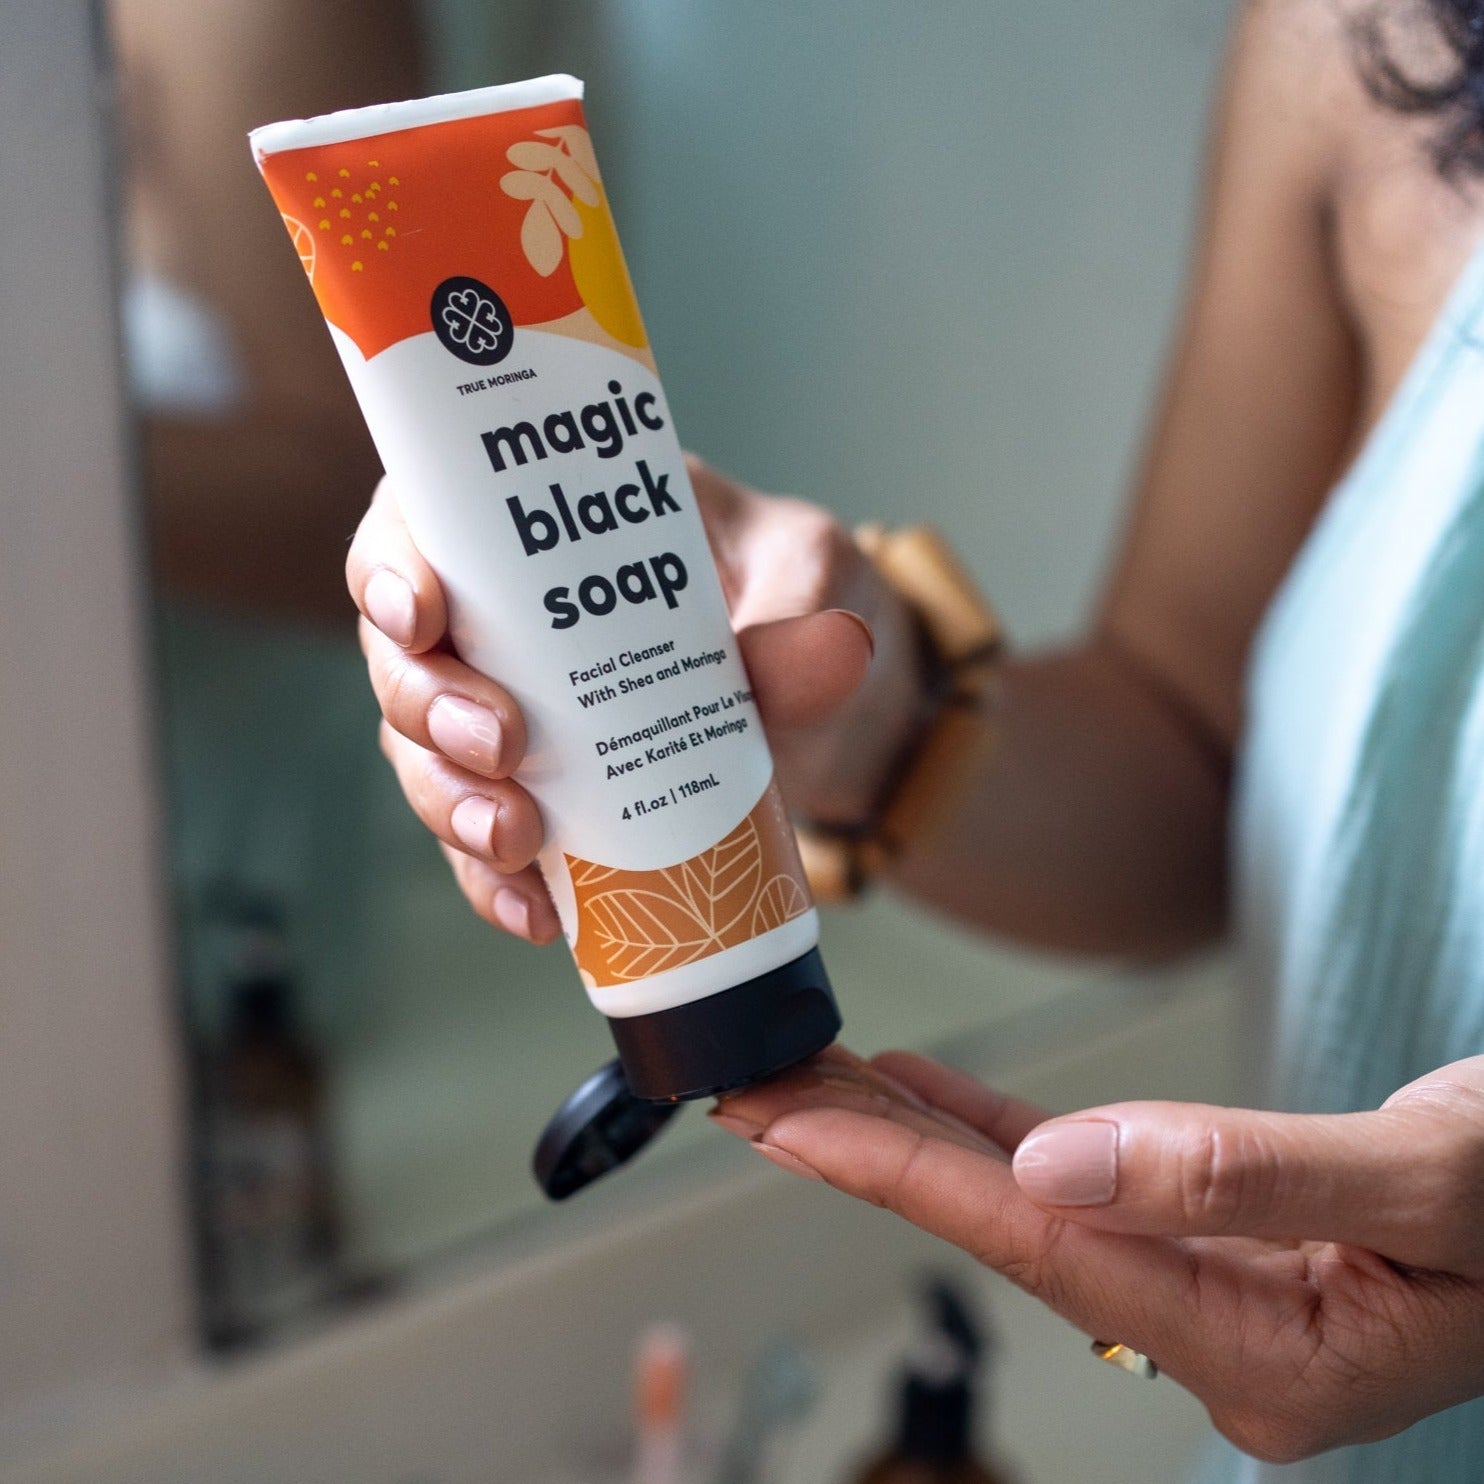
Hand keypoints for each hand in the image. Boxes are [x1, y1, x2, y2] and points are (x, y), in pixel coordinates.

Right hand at [344, 457, 903, 941]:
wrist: (835, 705)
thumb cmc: (799, 596)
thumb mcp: (812, 573)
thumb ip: (805, 607)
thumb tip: (831, 649)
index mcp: (549, 530)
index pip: (427, 524)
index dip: (393, 567)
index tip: (421, 616)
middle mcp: (504, 619)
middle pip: (407, 658)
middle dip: (427, 709)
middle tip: (501, 748)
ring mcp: (515, 713)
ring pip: (427, 757)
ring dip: (450, 805)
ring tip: (513, 843)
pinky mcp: (544, 796)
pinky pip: (487, 842)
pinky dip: (498, 882)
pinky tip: (537, 913)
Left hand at [712, 1050, 1483, 1462]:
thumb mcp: (1423, 1184)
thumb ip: (1245, 1175)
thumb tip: (1058, 1167)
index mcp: (1266, 1354)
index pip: (1040, 1248)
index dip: (904, 1175)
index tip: (790, 1125)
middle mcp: (1215, 1332)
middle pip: (1007, 1227)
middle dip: (870, 1156)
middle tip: (748, 1095)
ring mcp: (1206, 1284)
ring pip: (1024, 1196)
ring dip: (913, 1134)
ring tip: (807, 1079)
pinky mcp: (1206, 1227)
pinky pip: (1073, 1173)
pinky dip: (991, 1127)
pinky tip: (918, 1089)